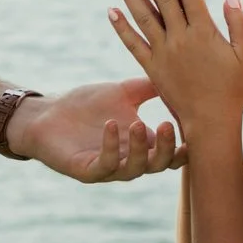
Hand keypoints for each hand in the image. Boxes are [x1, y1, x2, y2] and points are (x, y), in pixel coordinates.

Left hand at [5, 79, 183, 182]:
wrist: (47, 114)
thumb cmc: (86, 105)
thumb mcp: (124, 92)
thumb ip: (151, 86)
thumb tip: (181, 72)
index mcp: (143, 144)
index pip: (171, 153)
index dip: (184, 146)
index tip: (194, 129)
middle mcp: (130, 160)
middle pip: (158, 165)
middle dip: (166, 148)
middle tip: (167, 125)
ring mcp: (110, 168)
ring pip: (134, 169)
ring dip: (139, 148)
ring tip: (136, 123)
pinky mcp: (87, 170)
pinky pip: (105, 164)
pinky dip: (110, 147)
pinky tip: (110, 126)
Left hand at [109, 0, 242, 132]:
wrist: (210, 124)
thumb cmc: (232, 89)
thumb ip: (239, 23)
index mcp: (204, 32)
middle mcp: (181, 38)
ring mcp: (163, 53)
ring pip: (144, 16)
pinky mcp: (152, 68)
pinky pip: (133, 44)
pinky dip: (122, 27)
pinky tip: (112, 10)